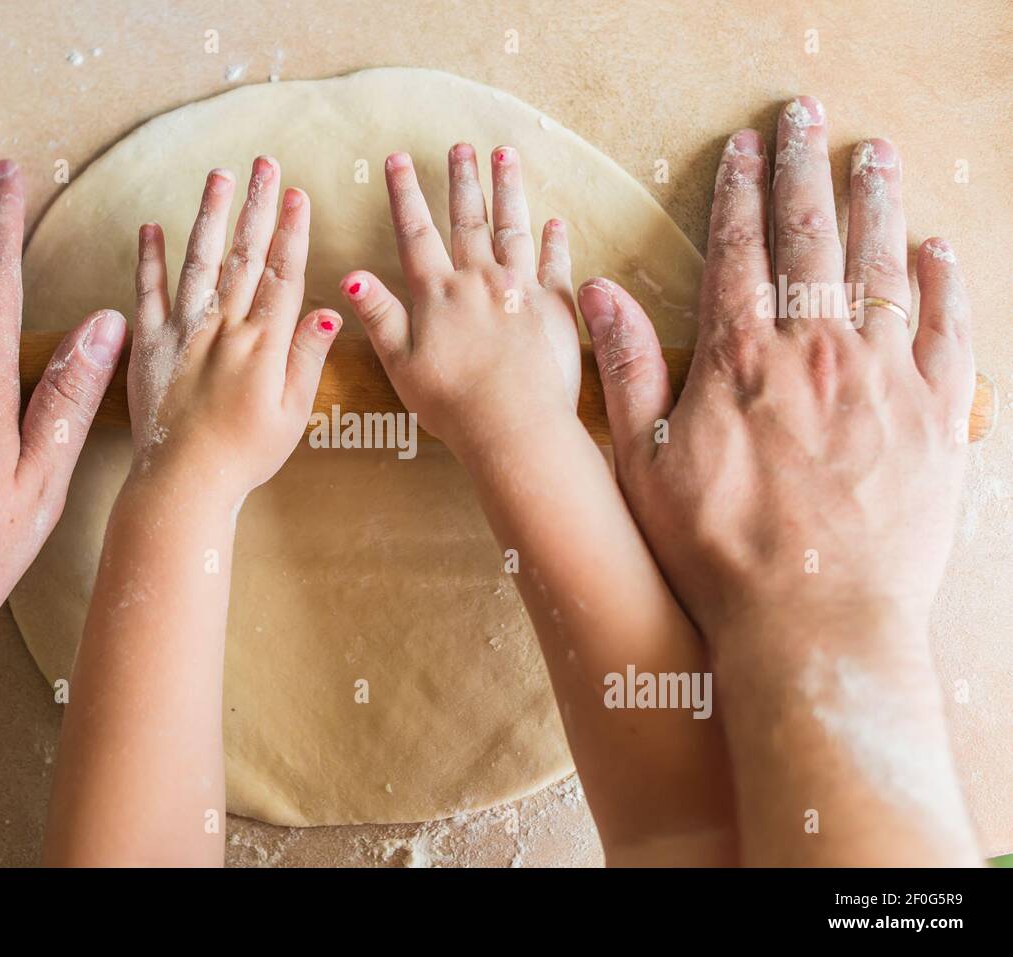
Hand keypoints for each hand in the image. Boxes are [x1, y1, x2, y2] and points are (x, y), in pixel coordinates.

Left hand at [127, 158, 340, 498]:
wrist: (183, 482)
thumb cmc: (245, 456)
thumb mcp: (293, 413)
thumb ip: (308, 357)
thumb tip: (328, 307)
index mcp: (263, 344)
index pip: (283, 274)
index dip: (292, 231)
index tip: (298, 193)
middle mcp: (223, 328)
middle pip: (244, 256)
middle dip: (257, 206)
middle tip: (265, 163)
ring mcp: (183, 333)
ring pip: (198, 261)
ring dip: (209, 215)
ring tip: (218, 176)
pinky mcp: (149, 346)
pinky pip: (146, 293)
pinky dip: (148, 259)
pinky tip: (151, 227)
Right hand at [340, 145, 580, 454]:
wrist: (514, 425)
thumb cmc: (452, 404)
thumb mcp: (400, 363)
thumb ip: (379, 315)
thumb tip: (350, 275)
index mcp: (438, 293)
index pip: (415, 233)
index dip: (404, 193)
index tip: (396, 159)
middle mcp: (479, 280)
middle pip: (468, 219)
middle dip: (462, 179)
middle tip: (460, 145)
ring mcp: (520, 290)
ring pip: (513, 228)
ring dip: (508, 190)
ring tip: (506, 156)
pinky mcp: (555, 307)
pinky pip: (555, 264)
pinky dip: (555, 240)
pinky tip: (555, 221)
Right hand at [577, 99, 972, 651]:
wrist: (815, 621)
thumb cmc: (719, 551)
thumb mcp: (643, 466)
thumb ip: (628, 371)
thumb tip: (601, 293)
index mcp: (742, 360)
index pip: (740, 252)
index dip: (740, 192)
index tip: (744, 147)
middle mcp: (818, 351)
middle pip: (811, 238)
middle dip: (804, 169)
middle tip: (805, 116)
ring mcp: (885, 379)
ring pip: (882, 265)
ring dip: (874, 202)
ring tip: (871, 153)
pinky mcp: (935, 416)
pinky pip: (947, 330)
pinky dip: (943, 283)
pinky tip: (935, 249)